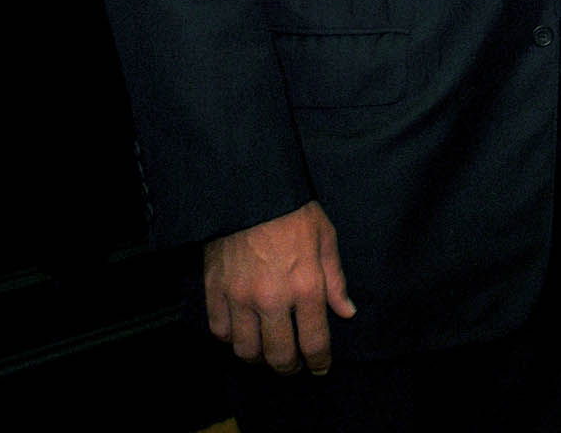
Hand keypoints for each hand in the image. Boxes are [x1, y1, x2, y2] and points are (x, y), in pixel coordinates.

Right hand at [202, 200, 356, 373]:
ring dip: (259, 358)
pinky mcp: (214, 291)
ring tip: (267, 354)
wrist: (249, 192)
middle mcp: (272, 298)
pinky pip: (220, 331)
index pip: (314, 341)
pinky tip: (242, 334)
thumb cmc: (293, 213)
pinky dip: (231, 339)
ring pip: (246, 350)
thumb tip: (346, 312)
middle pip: (278, 355)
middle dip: (289, 368)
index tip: (321, 368)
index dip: (319, 361)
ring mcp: (240, 297)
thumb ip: (336, 281)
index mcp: (306, 286)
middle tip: (293, 368)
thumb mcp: (326, 239)